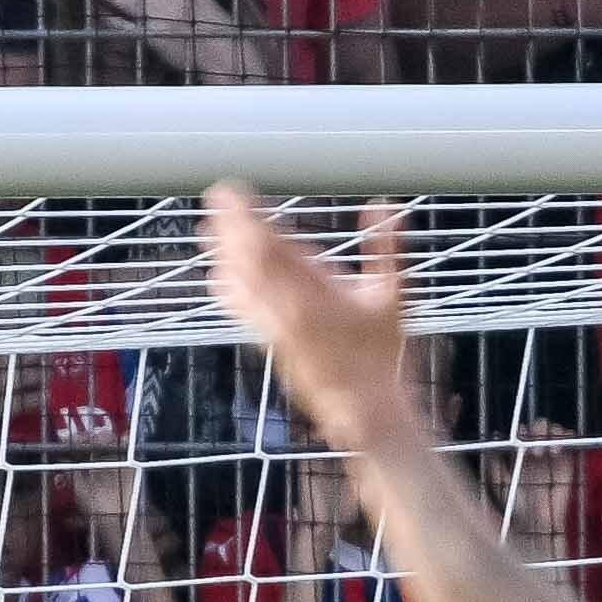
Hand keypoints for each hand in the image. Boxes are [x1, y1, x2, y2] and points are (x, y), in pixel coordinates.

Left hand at [205, 188, 423, 460]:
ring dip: (220, 253)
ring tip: (208, 227)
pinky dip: (226, 285)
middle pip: (246, 259)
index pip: (271, 246)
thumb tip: (386, 206)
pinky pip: (239, 310)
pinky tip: (218, 272)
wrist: (363, 409)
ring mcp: (274, 328)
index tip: (234, 192)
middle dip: (228, 226)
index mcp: (316, 292)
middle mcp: (287, 309)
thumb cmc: (380, 354)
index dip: (248, 217)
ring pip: (236, 284)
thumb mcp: (393, 296)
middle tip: (216, 195)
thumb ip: (385, 248)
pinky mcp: (268, 343)